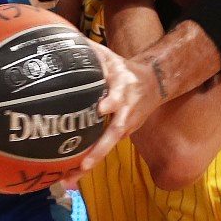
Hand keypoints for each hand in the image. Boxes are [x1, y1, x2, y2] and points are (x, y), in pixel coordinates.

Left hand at [61, 39, 159, 186]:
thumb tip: (66, 40)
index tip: (103, 107)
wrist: (154, 84)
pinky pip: (104, 150)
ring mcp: (125, 126)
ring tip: (71, 180)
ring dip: (91, 163)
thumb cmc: (124, 69)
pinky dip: (89, 163)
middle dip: (99, 150)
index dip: (113, 102)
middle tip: (83, 164)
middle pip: (114, 133)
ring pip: (108, 147)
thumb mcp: (111, 57)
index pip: (119, 96)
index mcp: (124, 89)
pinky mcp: (121, 134)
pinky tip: (71, 178)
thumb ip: (91, 52)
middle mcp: (126, 112)